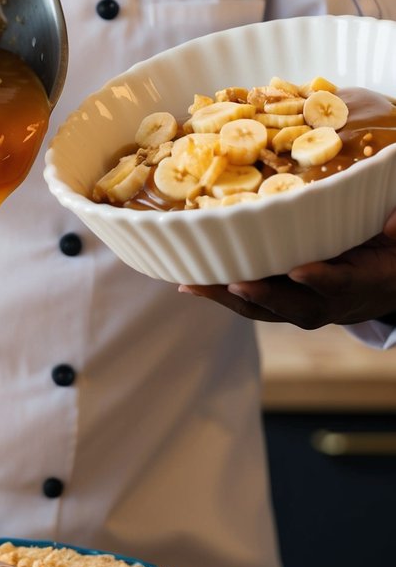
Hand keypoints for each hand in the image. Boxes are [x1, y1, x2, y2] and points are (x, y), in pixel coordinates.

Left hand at [179, 207, 395, 327]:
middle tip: (234, 284)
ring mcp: (301, 307)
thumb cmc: (388, 258)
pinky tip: (189, 282)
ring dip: (227, 298)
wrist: (382, 290)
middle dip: (261, 295)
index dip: (320, 279)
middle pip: (291, 305)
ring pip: (262, 308)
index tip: (300, 270)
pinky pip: (249, 304)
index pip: (338, 284)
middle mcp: (325, 303)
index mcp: (357, 284)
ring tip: (194, 284)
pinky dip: (220, 295)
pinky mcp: (280, 305)